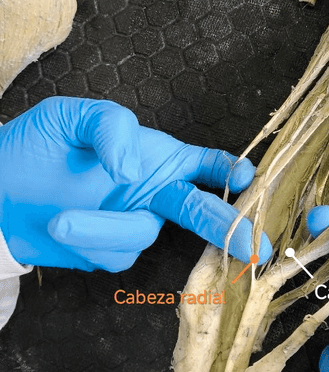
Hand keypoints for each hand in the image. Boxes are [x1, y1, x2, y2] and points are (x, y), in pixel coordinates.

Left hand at [0, 97, 271, 270]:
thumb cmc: (33, 146)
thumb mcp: (68, 117)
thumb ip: (111, 127)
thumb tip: (134, 170)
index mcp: (155, 156)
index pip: (205, 163)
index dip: (229, 171)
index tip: (247, 179)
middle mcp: (153, 191)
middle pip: (200, 209)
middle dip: (228, 227)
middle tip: (252, 246)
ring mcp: (134, 223)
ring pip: (143, 234)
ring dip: (106, 228)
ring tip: (60, 218)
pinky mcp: (111, 252)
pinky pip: (117, 254)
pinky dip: (90, 242)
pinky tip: (62, 228)